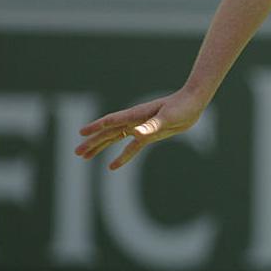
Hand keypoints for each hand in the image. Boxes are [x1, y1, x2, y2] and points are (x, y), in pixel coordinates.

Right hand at [74, 89, 206, 168]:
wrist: (193, 104)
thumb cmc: (181, 107)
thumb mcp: (167, 118)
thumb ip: (151, 126)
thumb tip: (135, 134)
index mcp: (136, 115)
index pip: (111, 121)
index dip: (96, 127)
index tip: (81, 132)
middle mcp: (135, 121)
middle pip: (108, 132)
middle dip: (93, 142)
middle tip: (77, 152)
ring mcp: (141, 127)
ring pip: (115, 139)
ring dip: (100, 147)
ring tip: (84, 157)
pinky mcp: (149, 135)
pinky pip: (131, 148)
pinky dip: (122, 156)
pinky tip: (112, 166)